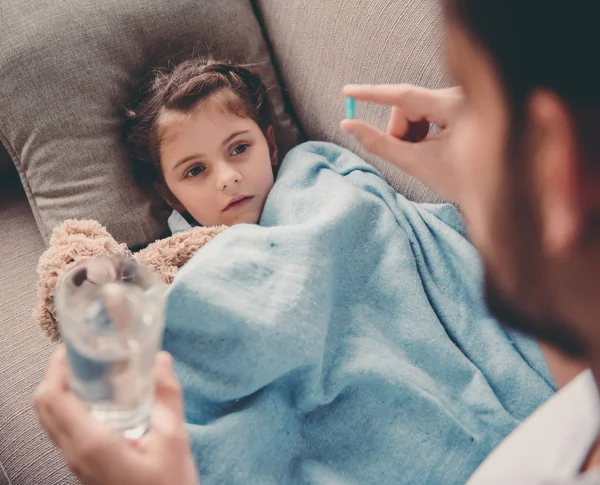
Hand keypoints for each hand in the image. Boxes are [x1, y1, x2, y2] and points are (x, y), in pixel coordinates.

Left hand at [35, 348, 197, 484]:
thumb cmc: (167, 484)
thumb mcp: (173, 437)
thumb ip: (166, 395)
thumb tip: (160, 359)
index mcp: (91, 443)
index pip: (53, 398)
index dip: (55, 368)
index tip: (70, 348)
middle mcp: (75, 454)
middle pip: (43, 407)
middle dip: (54, 376)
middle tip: (77, 356)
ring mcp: (76, 463)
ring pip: (49, 421)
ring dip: (57, 392)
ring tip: (85, 373)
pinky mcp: (83, 467)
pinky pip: (60, 432)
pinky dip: (65, 409)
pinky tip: (95, 402)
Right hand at [340, 84, 462, 202]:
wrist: (492, 191)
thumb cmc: (459, 180)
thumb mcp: (415, 162)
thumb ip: (378, 143)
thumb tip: (348, 125)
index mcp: (455, 107)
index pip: (405, 96)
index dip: (373, 94)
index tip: (348, 92)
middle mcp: (459, 96)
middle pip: (407, 105)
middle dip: (399, 130)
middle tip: (406, 154)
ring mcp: (460, 98)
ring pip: (414, 108)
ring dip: (409, 132)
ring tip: (423, 153)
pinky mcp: (460, 103)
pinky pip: (426, 110)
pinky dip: (420, 130)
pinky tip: (433, 146)